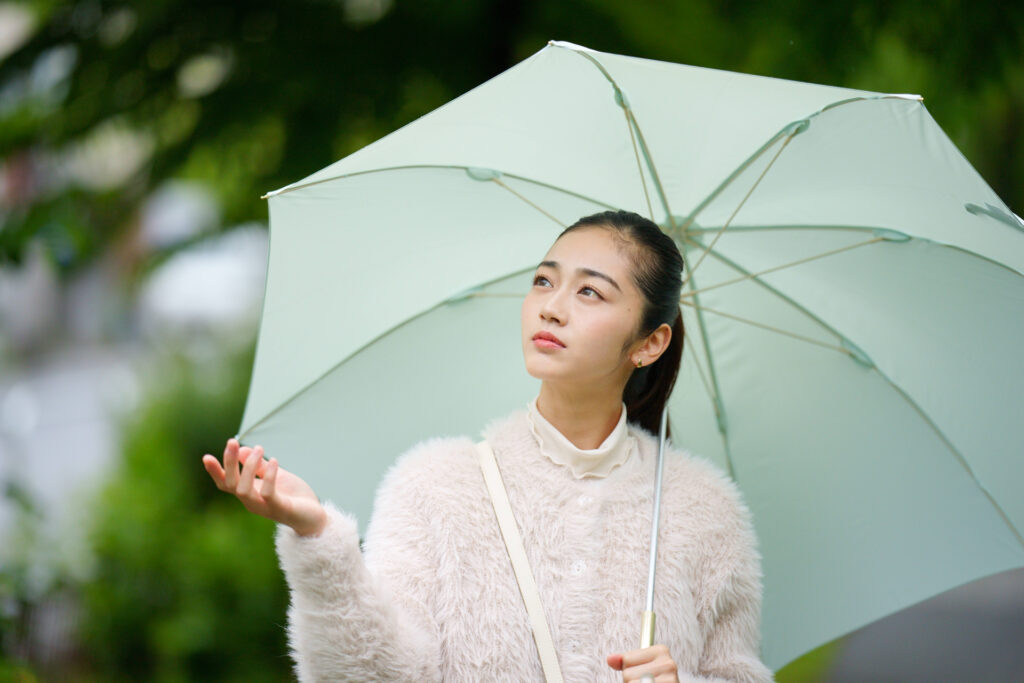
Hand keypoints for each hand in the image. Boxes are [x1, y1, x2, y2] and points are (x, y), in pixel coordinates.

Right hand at [202, 439, 327, 536]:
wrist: (313, 515)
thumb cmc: (292, 495)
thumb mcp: (275, 475)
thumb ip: (260, 466)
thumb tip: (242, 449)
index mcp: (249, 493)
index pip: (226, 484)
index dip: (215, 472)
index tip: (206, 456)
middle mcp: (252, 501)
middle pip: (231, 484)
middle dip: (229, 463)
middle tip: (232, 442)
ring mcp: (264, 507)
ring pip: (243, 490)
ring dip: (249, 467)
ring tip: (259, 448)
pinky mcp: (279, 508)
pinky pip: (268, 494)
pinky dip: (269, 476)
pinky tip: (274, 460)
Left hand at [607, 644, 677, 681]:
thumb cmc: (657, 680)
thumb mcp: (642, 667)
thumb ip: (625, 661)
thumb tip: (610, 659)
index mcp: (660, 650)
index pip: (626, 659)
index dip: (630, 669)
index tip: (642, 672)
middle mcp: (667, 664)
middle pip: (628, 675)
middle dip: (632, 681)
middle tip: (645, 682)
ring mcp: (670, 679)